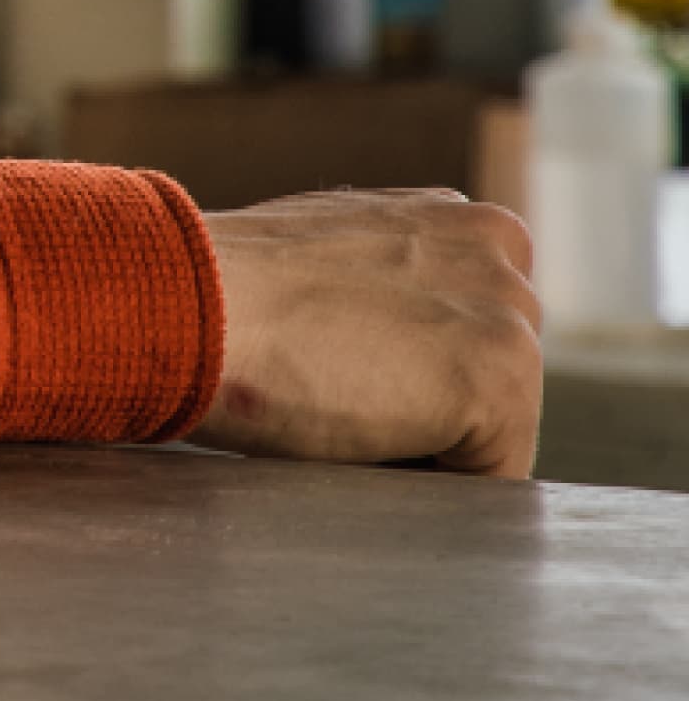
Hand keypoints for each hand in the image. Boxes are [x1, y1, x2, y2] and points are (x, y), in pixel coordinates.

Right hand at [196, 189, 541, 477]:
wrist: (192, 303)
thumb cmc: (228, 289)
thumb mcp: (325, 251)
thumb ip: (386, 275)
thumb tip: (390, 328)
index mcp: (453, 217)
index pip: (471, 327)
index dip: (405, 365)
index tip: (337, 365)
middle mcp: (497, 251)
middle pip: (492, 376)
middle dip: (426, 401)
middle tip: (332, 390)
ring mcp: (509, 316)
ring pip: (492, 426)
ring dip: (427, 441)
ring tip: (340, 409)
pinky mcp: (502, 383)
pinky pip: (488, 478)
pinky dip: (430, 484)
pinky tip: (360, 439)